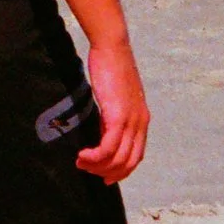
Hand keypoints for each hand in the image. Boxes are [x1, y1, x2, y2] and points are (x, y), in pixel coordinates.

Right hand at [75, 36, 147, 182]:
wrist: (112, 47)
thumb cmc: (111, 66)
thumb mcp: (115, 97)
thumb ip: (112, 116)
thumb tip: (101, 132)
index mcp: (142, 118)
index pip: (136, 155)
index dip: (121, 171)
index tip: (104, 176)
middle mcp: (141, 122)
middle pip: (128, 162)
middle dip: (108, 173)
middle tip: (88, 171)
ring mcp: (131, 120)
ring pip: (118, 158)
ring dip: (97, 166)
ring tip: (81, 162)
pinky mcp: (118, 116)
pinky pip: (108, 148)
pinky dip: (95, 157)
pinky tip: (82, 155)